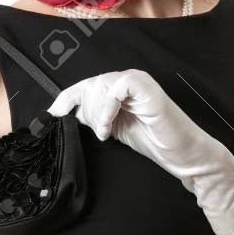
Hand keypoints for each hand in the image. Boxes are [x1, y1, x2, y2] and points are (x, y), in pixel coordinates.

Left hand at [47, 68, 233, 194]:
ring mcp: (138, 82)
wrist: (182, 154)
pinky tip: (110, 126)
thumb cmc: (152, 141)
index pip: (84, 85)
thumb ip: (95, 116)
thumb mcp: (114, 128)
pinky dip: (108, 107)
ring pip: (100, 84)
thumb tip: (66, 114)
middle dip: (86, 111)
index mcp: (119, 87)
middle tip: (99, 131)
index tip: (51, 117)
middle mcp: (127, 80)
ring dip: (96, 113)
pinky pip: (117, 87)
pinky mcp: (147, 89)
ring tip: (106, 132)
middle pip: (89, 84)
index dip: (65, 99)